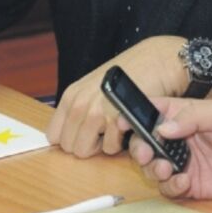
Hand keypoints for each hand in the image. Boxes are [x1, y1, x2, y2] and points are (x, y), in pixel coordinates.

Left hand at [47, 35, 190, 157]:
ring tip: (116, 129)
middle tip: (104, 133)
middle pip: (69, 146)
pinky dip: (120, 143)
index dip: (70, 139)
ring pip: (85, 150)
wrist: (157, 61)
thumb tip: (69, 135)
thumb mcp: (96, 86)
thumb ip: (81, 107)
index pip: (53, 134)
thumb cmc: (131, 73)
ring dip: (102, 145)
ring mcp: (96, 113)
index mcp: (71, 95)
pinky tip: (127, 127)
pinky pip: (109, 148)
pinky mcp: (115, 120)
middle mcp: (79, 104)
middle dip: (86, 144)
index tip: (84, 136)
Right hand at [121, 97, 211, 199]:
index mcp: (183, 115)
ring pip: (151, 167)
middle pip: (143, 142)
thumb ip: (194, 116)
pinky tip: (184, 182)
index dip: (132, 115)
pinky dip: (170, 187)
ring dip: (153, 169)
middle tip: (148, 154)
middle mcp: (178, 138)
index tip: (122, 123)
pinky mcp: (190, 184)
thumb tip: (164, 127)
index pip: (151, 111)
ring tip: (168, 169)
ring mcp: (182, 162)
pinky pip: (168, 188)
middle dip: (139, 148)